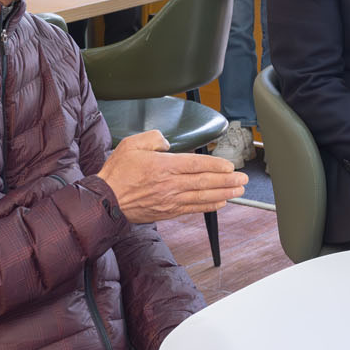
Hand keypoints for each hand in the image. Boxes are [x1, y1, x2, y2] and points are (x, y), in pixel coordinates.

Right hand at [96, 130, 247, 223]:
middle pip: (205, 182)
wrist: (105, 201)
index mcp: (163, 166)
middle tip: (243, 179)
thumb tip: (168, 142)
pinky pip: (193, 208)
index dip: (216, 166)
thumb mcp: (132, 144)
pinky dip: (209, 205)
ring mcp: (170, 200)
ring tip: (239, 190)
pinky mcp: (168, 212)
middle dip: (227, 180)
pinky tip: (220, 202)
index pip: (196, 165)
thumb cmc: (117, 173)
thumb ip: (154, 138)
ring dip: (224, 193)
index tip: (230, 166)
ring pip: (203, 196)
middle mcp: (170, 185)